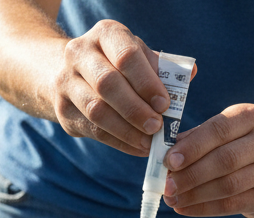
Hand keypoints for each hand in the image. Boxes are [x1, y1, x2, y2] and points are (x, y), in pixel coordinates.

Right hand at [48, 19, 169, 155]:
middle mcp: (79, 53)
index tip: (165, 104)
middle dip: (136, 109)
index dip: (147, 82)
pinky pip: (93, 129)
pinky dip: (119, 141)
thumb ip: (162, 68)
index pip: (126, 56)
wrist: (72, 73)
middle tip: (157, 127)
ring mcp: (65, 81)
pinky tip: (137, 147)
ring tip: (149, 142)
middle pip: (108, 84)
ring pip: (96, 110)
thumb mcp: (139, 58)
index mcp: (105, 34)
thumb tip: (191, 74)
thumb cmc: (117, 65)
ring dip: (127, 130)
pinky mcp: (62, 109)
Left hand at [162, 103, 253, 217]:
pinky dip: (204, 208)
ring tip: (172, 199)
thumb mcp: (221, 131)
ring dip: (195, 194)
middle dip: (192, 174)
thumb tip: (165, 155)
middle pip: (225, 160)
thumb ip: (194, 139)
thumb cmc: (236, 143)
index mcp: (251, 117)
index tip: (169, 161)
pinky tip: (184, 208)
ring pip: (229, 185)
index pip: (219, 130)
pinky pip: (232, 205)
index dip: (193, 147)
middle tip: (167, 185)